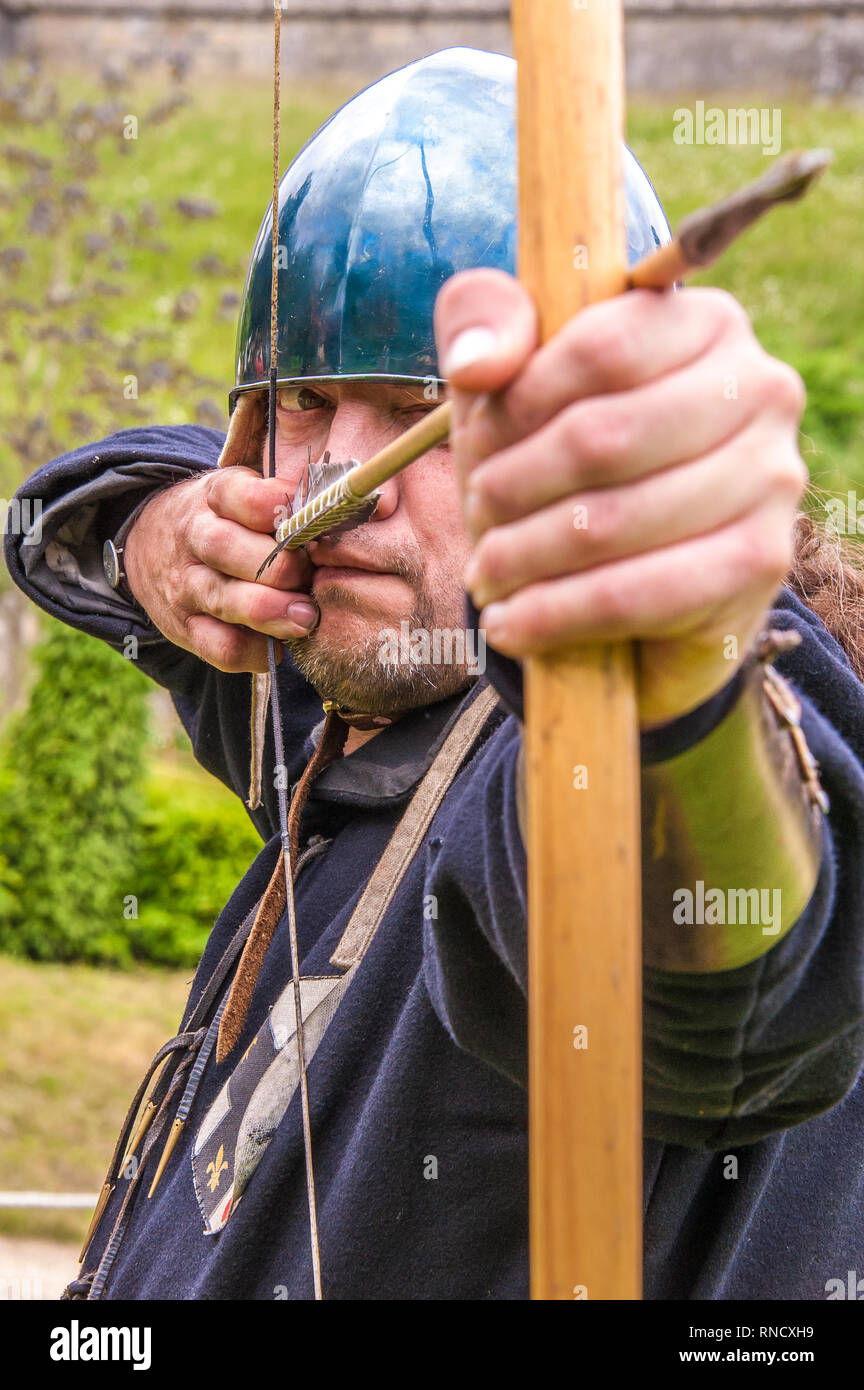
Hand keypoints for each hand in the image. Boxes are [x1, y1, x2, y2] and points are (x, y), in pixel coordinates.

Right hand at [123, 467, 317, 672]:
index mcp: (215, 497)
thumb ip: (282, 499)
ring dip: (270, 612)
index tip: (309, 520)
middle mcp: (194, 539)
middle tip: (310, 576)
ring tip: (306, 618)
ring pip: (223, 599)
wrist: (148, 547)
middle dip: (277, 567)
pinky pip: (222, 648)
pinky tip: (280, 645)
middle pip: (226, 547)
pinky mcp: (187, 628)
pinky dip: (256, 653)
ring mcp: (187, 587)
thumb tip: (337, 508)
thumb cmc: (222, 520)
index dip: (275, 506)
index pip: (239, 495)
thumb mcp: (241, 492)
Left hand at [434, 270, 807, 725]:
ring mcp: (772, 477)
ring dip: (521, 556)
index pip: (601, 348)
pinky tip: (511, 624)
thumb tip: (477, 365)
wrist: (639, 587)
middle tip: (476, 516)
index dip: (518, 403)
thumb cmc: (568, 462)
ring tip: (485, 573)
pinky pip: (634, 594)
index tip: (476, 441)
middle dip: (511, 487)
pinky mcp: (760, 563)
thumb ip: (485, 319)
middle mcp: (761, 388)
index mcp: (707, 321)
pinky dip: (553, 614)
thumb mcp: (514, 378)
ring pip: (609, 522)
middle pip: (600, 438)